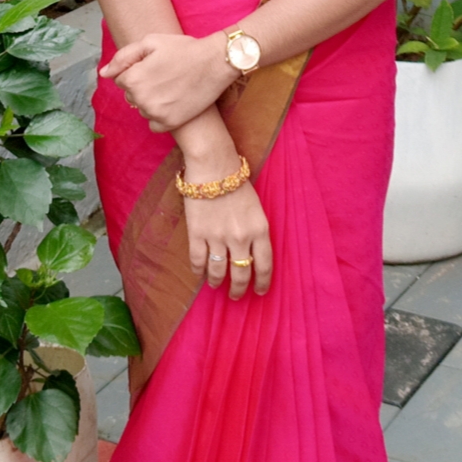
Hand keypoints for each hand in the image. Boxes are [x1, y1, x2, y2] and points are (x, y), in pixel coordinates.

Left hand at [101, 31, 235, 130]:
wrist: (215, 62)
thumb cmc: (184, 49)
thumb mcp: (151, 42)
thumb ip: (123, 57)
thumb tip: (104, 74)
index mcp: (133, 78)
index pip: (121, 80)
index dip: (137, 70)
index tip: (155, 65)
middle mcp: (141, 98)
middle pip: (131, 96)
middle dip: (142, 86)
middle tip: (165, 75)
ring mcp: (155, 113)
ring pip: (142, 109)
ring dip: (151, 101)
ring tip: (171, 87)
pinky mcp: (170, 123)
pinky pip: (153, 124)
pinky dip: (160, 116)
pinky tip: (173, 102)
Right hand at [184, 176, 273, 298]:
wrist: (214, 167)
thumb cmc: (238, 183)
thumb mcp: (257, 209)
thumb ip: (256, 232)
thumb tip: (252, 254)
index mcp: (260, 230)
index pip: (264, 266)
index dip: (262, 283)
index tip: (259, 292)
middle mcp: (240, 238)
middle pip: (241, 273)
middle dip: (238, 288)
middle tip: (236, 295)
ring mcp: (217, 237)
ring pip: (218, 271)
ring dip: (217, 282)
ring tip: (216, 285)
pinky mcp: (197, 233)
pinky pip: (198, 260)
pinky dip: (198, 270)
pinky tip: (199, 274)